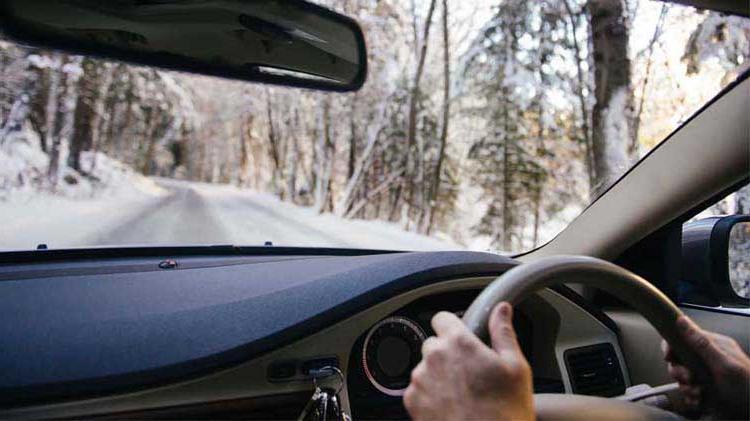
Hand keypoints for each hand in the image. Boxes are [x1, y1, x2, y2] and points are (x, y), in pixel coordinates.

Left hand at [404, 302, 533, 420]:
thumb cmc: (504, 413)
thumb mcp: (515, 368)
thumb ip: (503, 333)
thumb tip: (501, 310)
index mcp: (458, 343)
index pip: (442, 318)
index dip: (453, 326)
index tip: (462, 337)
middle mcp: (434, 358)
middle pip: (433, 344)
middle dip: (448, 353)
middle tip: (469, 372)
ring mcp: (420, 380)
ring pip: (425, 368)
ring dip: (439, 375)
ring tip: (462, 394)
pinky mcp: (412, 402)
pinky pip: (418, 389)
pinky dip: (430, 395)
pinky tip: (451, 406)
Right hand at [662, 315, 749, 419]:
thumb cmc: (746, 385)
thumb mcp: (723, 363)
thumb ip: (702, 343)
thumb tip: (682, 320)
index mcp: (714, 346)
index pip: (684, 338)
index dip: (672, 346)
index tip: (669, 357)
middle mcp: (709, 358)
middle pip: (680, 359)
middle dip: (679, 371)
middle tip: (688, 379)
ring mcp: (708, 374)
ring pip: (683, 376)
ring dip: (685, 387)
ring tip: (696, 393)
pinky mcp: (707, 389)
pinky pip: (689, 390)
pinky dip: (690, 397)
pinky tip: (697, 400)